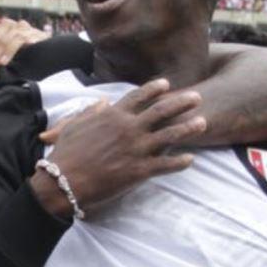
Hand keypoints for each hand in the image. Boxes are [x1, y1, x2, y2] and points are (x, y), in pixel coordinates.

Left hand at [0, 17, 48, 78]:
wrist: (55, 54)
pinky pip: (23, 39)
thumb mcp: (10, 55)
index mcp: (7, 28)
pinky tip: (10, 59)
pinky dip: (14, 49)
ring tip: (0, 65)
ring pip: (9, 37)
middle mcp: (16, 26)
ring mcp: (27, 29)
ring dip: (2, 53)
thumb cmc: (30, 56)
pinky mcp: (38, 35)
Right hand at [33, 80, 205, 218]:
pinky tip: (191, 160)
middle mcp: (129, 128)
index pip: (139, 97)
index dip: (154, 89)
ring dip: (189, 128)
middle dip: (181, 103)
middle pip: (162, 111)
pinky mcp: (139, 170)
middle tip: (196, 97)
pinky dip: (181, 162)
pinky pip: (166, 165)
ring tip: (203, 123)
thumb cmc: (64, 154)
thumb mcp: (73, 126)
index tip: (166, 84)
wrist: (62, 181)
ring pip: (171, 135)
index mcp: (113, 116)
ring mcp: (136, 148)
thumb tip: (101, 102)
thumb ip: (90, 112)